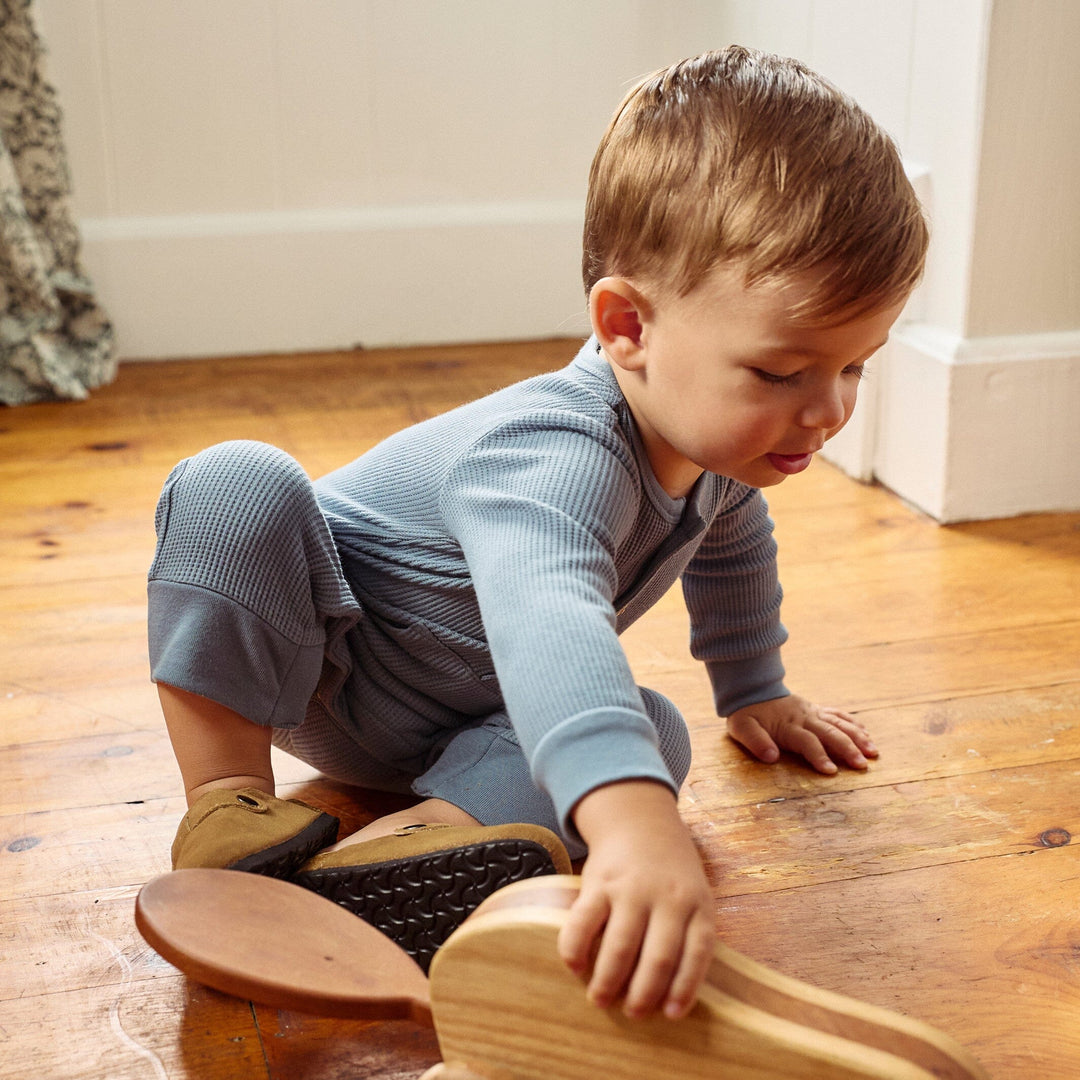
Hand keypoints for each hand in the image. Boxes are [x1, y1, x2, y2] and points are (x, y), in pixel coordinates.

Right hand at [557, 780, 715, 1019]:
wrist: (639, 821)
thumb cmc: (670, 871)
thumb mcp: (694, 895)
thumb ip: (689, 934)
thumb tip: (672, 996)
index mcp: (697, 904)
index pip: (697, 954)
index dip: (684, 989)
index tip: (671, 1016)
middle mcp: (667, 897)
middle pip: (658, 959)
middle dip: (642, 995)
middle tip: (631, 1014)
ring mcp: (631, 888)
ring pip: (620, 947)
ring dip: (608, 981)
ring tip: (599, 999)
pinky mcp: (598, 881)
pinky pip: (583, 922)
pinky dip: (574, 949)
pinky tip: (573, 966)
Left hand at [726, 694, 877, 773]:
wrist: (751, 689)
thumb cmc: (746, 713)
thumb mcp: (741, 727)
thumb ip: (755, 741)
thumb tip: (771, 757)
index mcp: (788, 725)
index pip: (807, 742)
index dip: (819, 756)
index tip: (831, 772)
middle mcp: (805, 717)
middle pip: (830, 733)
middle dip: (847, 749)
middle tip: (862, 765)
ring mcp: (812, 712)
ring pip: (839, 723)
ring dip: (857, 737)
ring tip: (873, 752)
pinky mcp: (816, 709)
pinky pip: (838, 714)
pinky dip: (853, 723)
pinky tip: (866, 734)